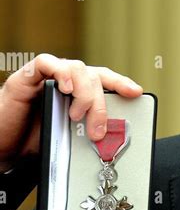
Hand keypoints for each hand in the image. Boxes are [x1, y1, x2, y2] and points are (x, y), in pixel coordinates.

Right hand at [0, 53, 142, 169]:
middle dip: (101, 103)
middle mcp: (64, 82)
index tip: (136, 93)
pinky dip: (60, 72)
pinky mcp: (26, 77)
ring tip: (78, 115)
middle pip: (93, 77)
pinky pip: (46, 63)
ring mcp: (46, 77)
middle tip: (97, 129)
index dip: (120, 83)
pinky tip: (66, 88)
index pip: (103, 80)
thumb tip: (112, 138)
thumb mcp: (69, 137)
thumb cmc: (34, 140)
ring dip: (84, 92)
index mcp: (77, 93)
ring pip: (76, 69)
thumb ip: (88, 131)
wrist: (4, 146)